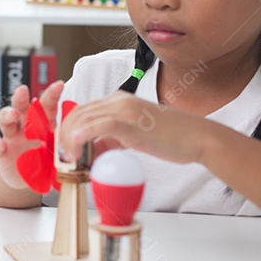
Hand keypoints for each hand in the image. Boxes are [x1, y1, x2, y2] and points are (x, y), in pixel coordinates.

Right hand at [0, 81, 63, 189]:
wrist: (26, 181)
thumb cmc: (45, 163)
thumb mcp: (58, 154)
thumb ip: (69, 148)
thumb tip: (92, 146)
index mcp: (42, 123)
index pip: (46, 105)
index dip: (52, 94)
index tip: (59, 85)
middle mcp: (25, 126)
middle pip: (21, 106)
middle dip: (21, 97)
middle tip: (23, 90)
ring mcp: (11, 137)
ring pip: (5, 119)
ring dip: (7, 114)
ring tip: (12, 115)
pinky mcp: (0, 151)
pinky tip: (1, 144)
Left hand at [59, 91, 213, 164]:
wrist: (196, 137)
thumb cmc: (169, 138)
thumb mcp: (132, 137)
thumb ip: (110, 141)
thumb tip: (89, 153)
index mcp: (118, 101)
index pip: (82, 111)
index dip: (67, 129)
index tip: (64, 149)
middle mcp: (118, 100)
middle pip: (78, 113)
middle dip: (64, 136)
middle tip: (64, 158)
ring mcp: (124, 109)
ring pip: (84, 118)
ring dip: (70, 139)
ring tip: (70, 159)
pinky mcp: (131, 121)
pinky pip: (100, 125)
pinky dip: (84, 134)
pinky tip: (76, 146)